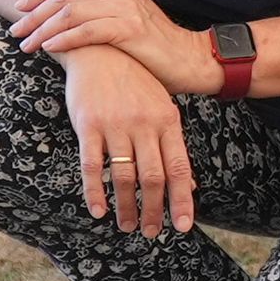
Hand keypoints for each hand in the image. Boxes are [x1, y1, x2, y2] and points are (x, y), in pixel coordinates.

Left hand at [11, 0, 218, 94]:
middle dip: (35, 14)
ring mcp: (126, 6)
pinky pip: (87, 31)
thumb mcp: (123, 12)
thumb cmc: (153, 43)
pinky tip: (50, 48)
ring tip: (27, 45)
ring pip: (71, 13)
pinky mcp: (130, 28)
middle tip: (16, 31)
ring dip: (43, 30)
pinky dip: (64, 39)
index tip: (19, 9)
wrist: (188, 60)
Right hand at [58, 45, 195, 236]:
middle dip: (153, 210)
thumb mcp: (160, 107)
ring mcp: (116, 125)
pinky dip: (94, 192)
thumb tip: (190, 182)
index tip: (183, 226)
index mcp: (167, 120)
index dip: (182, 199)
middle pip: (152, 178)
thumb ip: (173, 144)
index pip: (179, 168)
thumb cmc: (134, 81)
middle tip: (150, 232)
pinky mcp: (89, 125)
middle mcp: (144, 124)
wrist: (99, 48)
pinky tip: (98, 210)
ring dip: (126, 207)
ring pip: (124, 177)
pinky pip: (92, 166)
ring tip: (127, 226)